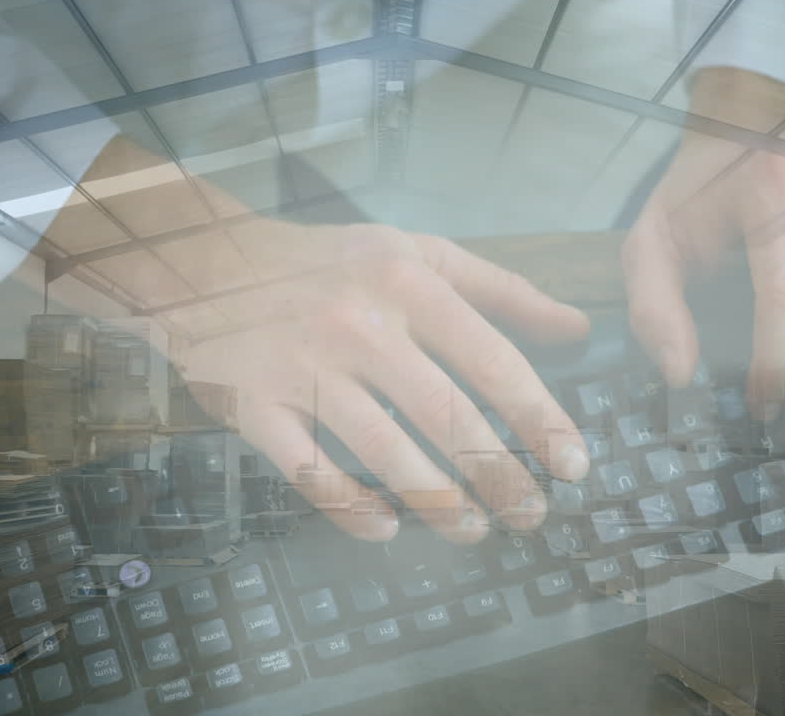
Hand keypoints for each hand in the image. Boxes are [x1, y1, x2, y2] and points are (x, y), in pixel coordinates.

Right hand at [182, 220, 590, 542]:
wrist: (206, 264)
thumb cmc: (327, 263)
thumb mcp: (417, 254)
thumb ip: (500, 289)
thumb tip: (578, 328)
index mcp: (407, 283)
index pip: (490, 358)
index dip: (539, 417)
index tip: (573, 464)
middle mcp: (360, 325)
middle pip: (444, 414)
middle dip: (498, 473)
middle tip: (531, 514)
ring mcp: (304, 368)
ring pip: (382, 449)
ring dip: (438, 500)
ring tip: (475, 530)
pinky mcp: (256, 406)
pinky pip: (309, 471)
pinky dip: (350, 508)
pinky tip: (388, 531)